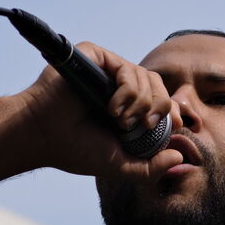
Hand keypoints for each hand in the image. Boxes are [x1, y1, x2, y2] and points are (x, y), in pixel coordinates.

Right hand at [14, 42, 183, 178]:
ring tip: (119, 120)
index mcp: (127, 107)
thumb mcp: (122, 165)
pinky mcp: (95, 57)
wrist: (44, 135)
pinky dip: (127, 91)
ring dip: (140, 103)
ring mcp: (107, 71)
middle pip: (159, 86)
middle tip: (144, 125)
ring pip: (147, 77)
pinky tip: (112, 108)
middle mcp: (119, 86)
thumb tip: (179, 158)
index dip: (173, 110)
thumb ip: (152, 167)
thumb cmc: (77, 150)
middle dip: (159, 108)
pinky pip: (127, 67)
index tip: (177, 125)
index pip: (162, 100)